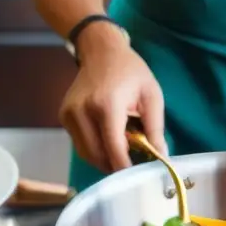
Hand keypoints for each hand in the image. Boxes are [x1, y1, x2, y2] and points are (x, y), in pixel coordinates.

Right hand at [59, 23, 166, 172]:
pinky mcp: (64, 116)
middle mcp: (82, 111)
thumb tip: (161, 158)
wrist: (101, 50)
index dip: (125, 167)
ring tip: (121, 152)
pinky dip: (94, 149)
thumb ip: (155, 129)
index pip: (113, 148)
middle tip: (132, 164)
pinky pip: (79, 144)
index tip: (138, 175)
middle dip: (115, 166)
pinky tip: (107, 140)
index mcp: (106, 105)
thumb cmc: (130, 71)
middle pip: (97, 156)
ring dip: (103, 160)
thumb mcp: (151, 96)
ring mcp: (69, 114)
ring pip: (86, 154)